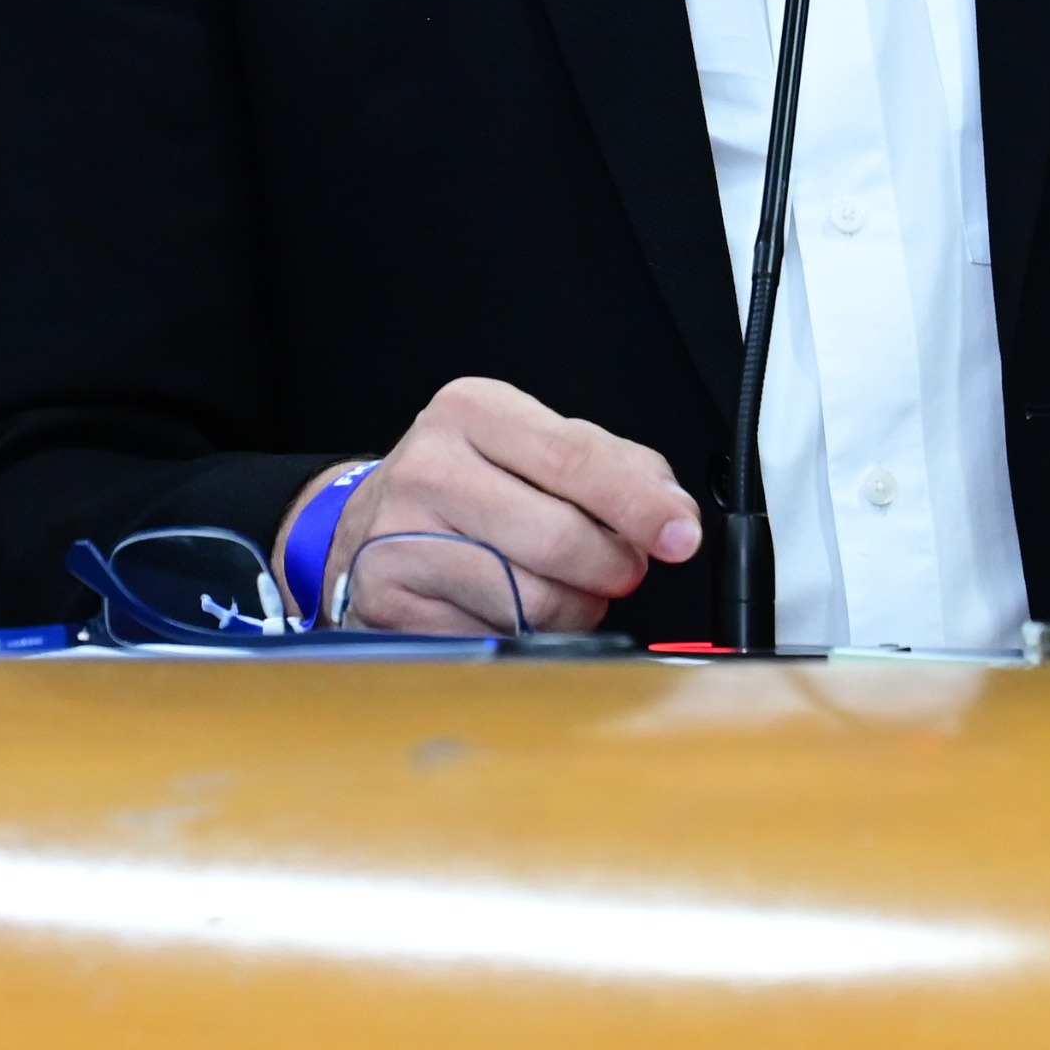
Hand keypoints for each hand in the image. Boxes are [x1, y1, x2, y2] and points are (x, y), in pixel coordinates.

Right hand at [284, 376, 701, 633]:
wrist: (369, 526)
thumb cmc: (467, 485)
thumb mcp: (532, 446)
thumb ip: (612, 467)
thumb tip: (672, 513)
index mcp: (472, 411)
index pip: (574, 458)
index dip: (639, 504)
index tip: (679, 535)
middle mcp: (429, 467)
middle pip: (559, 537)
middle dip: (610, 567)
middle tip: (616, 571)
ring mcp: (400, 537)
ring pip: (532, 600)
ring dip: (573, 610)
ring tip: (562, 589)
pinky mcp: (389, 602)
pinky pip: (494, 638)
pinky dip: (524, 637)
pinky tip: (510, 611)